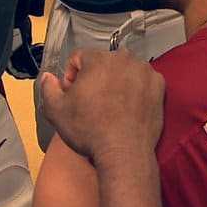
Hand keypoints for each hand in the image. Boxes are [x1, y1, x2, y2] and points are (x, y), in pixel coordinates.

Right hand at [38, 48, 164, 159]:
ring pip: (124, 69)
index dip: (71, 75)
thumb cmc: (89, 130)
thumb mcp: (56, 111)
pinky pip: (142, 80)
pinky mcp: (158, 84)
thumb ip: (48, 88)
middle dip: (94, 77)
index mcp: (98, 59)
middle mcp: (124, 58)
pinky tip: (128, 107)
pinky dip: (136, 89)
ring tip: (111, 105)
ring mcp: (144, 70)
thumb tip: (48, 77)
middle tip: (91, 101)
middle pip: (103, 62)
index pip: (79, 57)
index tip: (72, 93)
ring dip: (116, 81)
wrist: (124, 150)